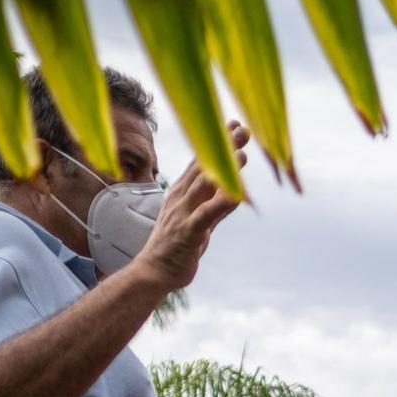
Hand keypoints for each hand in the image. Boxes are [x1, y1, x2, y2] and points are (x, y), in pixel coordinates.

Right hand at [127, 122, 250, 293]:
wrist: (153, 272)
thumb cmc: (176, 245)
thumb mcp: (195, 216)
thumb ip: (211, 201)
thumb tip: (229, 187)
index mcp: (181, 192)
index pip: (200, 161)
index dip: (215, 142)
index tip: (231, 124)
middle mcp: (181, 198)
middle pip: (204, 166)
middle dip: (222, 146)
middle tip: (241, 127)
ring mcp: (183, 213)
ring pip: (205, 185)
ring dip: (224, 168)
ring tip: (243, 152)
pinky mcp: (189, 232)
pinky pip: (207, 214)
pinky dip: (222, 202)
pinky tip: (238, 194)